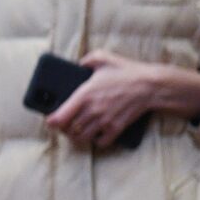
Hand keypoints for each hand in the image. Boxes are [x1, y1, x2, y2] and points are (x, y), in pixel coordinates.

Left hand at [47, 51, 199, 147]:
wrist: (150, 86)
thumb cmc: (126, 71)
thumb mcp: (102, 58)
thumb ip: (86, 60)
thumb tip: (78, 64)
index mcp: (84, 95)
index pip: (60, 116)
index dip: (52, 121)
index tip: (50, 120)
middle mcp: (92, 111)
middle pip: (69, 130)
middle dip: (64, 129)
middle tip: (64, 124)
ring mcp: (104, 121)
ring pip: (82, 137)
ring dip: (77, 136)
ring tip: (77, 130)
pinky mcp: (116, 128)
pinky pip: (101, 142)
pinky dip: (96, 140)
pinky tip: (95, 134)